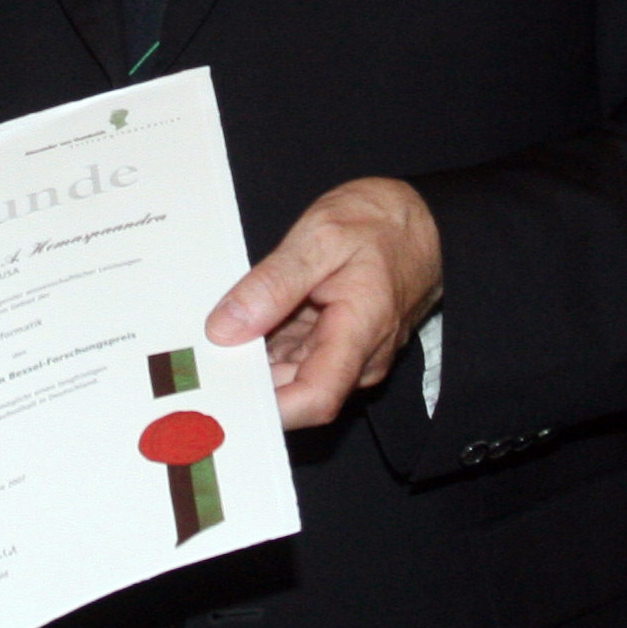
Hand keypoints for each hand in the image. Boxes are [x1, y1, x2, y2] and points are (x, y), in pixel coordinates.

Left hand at [204, 177, 442, 430]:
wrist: (423, 219)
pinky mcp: (337, 342)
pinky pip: (296, 354)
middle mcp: (357, 357)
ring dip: (255, 358)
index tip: (226, 392)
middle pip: (294, 391)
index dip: (268, 407)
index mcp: (358, 334)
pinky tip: (244, 322)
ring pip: (290, 373)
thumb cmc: (382, 222)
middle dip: (249, 378)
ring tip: (219, 331)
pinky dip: (269, 342)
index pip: (314, 399)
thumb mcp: (321, 236)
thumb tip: (225, 328)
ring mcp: (348, 352)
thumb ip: (272, 284)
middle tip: (203, 355)